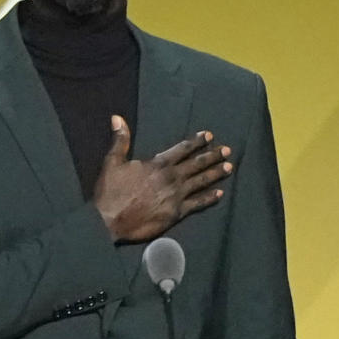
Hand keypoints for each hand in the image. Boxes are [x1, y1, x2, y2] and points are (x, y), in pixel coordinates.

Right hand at [93, 115, 232, 242]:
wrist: (109, 220)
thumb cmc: (110, 191)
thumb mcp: (112, 161)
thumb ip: (120, 140)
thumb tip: (117, 117)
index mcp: (158, 164)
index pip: (183, 149)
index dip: (197, 141)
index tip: (209, 135)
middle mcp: (171, 178)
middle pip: (197, 164)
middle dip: (213, 155)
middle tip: (227, 150)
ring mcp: (176, 196)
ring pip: (201, 182)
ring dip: (216, 173)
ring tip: (229, 167)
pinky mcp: (176, 213)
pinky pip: (197, 204)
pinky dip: (209, 198)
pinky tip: (220, 193)